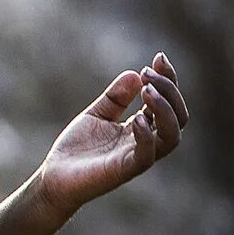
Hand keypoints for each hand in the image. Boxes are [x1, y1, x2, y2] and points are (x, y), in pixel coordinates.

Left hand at [38, 52, 189, 216]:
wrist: (55, 176)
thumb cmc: (78, 148)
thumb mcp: (97, 114)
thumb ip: (116, 97)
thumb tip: (135, 73)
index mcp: (142, 128)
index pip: (168, 104)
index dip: (168, 80)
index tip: (159, 58)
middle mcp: (146, 142)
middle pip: (178, 118)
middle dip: (169, 91)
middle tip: (148, 72)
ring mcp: (137, 157)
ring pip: (172, 137)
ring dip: (164, 110)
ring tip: (147, 90)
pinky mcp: (123, 170)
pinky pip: (146, 156)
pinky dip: (146, 136)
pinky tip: (138, 118)